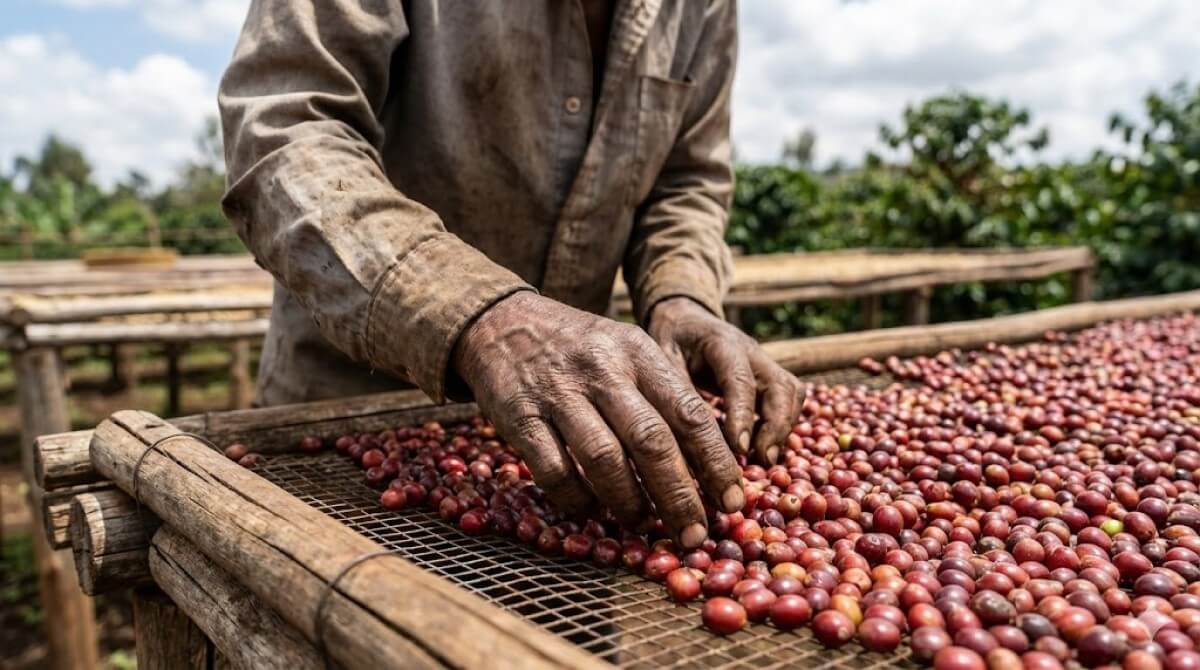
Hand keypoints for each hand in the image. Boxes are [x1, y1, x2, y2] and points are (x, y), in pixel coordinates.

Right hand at [452, 292, 744, 547]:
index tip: (734, 502)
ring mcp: (559, 393)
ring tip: (642, 524)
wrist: (501, 323)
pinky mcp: (520, 417)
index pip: (689, 413)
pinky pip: (554, 471)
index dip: (716, 463)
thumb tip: (709, 464)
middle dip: (679, 496)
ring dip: (629, 502)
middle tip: (695, 534)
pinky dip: (577, 500)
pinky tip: (591, 511)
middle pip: (652, 441)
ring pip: (604, 459)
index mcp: (639, 353)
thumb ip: (665, 396)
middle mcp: (603, 370)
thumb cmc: (580, 349)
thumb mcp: (628, 351)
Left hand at [648, 297, 804, 464]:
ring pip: (791, 393)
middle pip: (780, 386)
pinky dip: (783, 424)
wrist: (684, 320)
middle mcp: (751, 351)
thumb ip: (676, 394)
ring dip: (784, 427)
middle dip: (776, 426)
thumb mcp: (662, 361)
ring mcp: (764, 362)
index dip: (743, 415)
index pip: (740, 380)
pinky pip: (789, 399)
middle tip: (763, 460)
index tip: (740, 448)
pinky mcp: (769, 376)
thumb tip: (683, 442)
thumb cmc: (670, 342)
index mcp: (721, 343)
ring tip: (766, 459)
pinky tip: (764, 447)